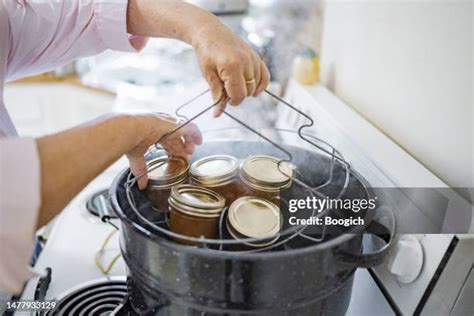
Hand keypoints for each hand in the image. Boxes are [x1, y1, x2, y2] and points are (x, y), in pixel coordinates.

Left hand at [126, 0, 269, 115]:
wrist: (209, 32)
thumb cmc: (206, 52)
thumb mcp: (208, 75)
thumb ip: (216, 94)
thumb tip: (217, 114)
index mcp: (232, 67)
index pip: (238, 95)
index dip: (231, 101)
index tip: (223, 98)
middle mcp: (246, 62)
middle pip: (248, 92)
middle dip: (237, 94)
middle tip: (225, 88)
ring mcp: (253, 59)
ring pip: (256, 86)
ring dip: (246, 89)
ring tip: (234, 83)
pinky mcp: (256, 56)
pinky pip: (265, 76)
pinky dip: (260, 84)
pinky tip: (254, 89)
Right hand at [126, 113, 201, 189]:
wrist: (128, 128)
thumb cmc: (128, 139)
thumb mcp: (136, 156)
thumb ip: (140, 169)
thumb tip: (141, 184)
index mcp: (150, 131)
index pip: (165, 140)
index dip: (171, 149)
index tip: (175, 158)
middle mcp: (160, 125)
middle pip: (175, 137)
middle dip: (181, 148)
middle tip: (185, 158)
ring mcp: (168, 123)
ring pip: (183, 131)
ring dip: (188, 141)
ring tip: (191, 151)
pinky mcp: (175, 124)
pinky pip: (190, 127)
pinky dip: (196, 134)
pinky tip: (199, 141)